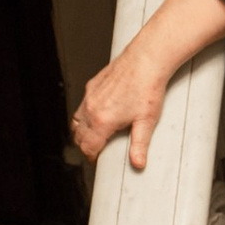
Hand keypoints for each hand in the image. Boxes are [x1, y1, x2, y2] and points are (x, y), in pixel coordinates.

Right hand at [72, 41, 172, 171]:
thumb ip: (140, 145)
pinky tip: (98, 114)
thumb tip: (138, 164)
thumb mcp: (146, 121)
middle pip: (79, 136)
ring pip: (77, 121)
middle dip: (86, 146)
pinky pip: (82, 105)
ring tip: (95, 136)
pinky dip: (85, 114)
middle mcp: (91, 108)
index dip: (91, 157)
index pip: (88, 147)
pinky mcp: (92, 85)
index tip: (97, 160)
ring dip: (82, 131)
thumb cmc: (148, 88)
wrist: (147, 60)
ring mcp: (90, 96)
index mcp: (102, 121)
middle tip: (97, 150)